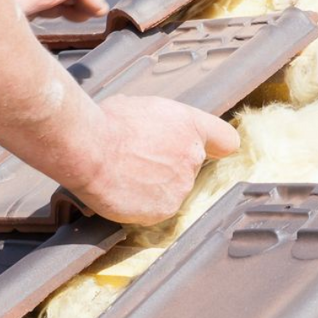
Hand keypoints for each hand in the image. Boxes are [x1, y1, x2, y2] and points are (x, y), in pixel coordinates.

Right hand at [66, 96, 240, 225]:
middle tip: (139, 161)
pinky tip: (123, 191)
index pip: (226, 141)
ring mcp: (181, 187)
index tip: (208, 150)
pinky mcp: (164, 210)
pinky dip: (140, 205)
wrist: (91, 149)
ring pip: (172, 190)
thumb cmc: (108, 123)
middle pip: (190, 168)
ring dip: (154, 187)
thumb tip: (152, 131)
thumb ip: (162, 124)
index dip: (215, 147)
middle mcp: (193, 158)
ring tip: (126, 176)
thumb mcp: (142, 107)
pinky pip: (155, 209)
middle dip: (169, 167)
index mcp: (191, 127)